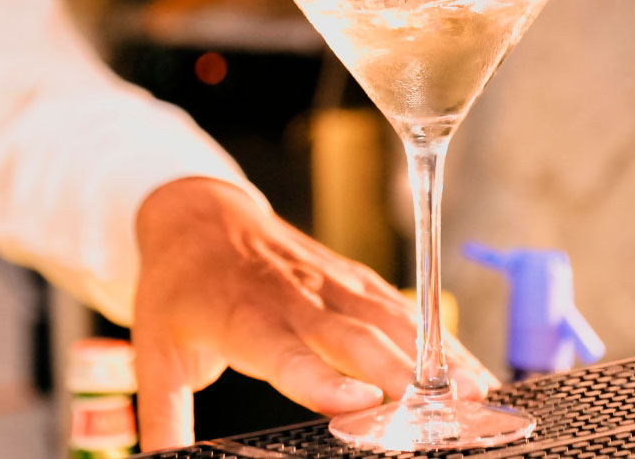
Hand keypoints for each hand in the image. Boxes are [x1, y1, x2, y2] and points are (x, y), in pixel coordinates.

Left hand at [132, 178, 498, 450]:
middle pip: (358, 337)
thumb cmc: (178, 290)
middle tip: (448, 415)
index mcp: (246, 319)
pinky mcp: (351, 278)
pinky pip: (401, 306)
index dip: (325, 378)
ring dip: (435, 357)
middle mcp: (296, 299)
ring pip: (392, 319)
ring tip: (478, 397)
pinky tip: (469, 365)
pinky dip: (438, 336)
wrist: (197, 215)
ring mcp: (329, 285)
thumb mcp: (156, 357)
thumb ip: (164, 419)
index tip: (363, 403)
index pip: (289, 352)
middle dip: (405, 376)